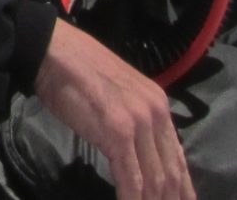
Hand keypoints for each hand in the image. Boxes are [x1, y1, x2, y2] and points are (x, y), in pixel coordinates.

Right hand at [35, 20, 193, 199]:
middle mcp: (156, 113)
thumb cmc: (77, 70)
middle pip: (171, 170)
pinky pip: (131, 177)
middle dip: (171, 198)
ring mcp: (138, 123)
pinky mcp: (118, 133)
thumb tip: (136, 149)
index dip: (182, 186)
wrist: (54, 51)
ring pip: (155, 178)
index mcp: (158, 103)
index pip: (177, 155)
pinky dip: (131, 198)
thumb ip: (132, 118)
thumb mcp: (117, 94)